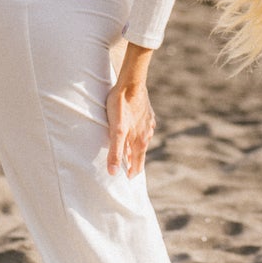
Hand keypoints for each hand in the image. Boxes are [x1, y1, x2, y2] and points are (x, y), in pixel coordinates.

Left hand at [106, 60, 155, 179]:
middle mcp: (147, 135)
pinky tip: (133, 129)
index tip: (127, 179)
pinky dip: (138, 133)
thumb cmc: (121, 106)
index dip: (132, 172)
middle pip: (140, 153)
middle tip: (126, 167)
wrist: (131, 83)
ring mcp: (148, 123)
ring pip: (142, 140)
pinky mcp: (147, 113)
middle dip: (133, 161)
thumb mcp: (115, 131)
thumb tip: (113, 173)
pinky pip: (143, 128)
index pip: (138, 164)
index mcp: (140, 142)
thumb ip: (115, 152)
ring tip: (127, 150)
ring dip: (135, 147)